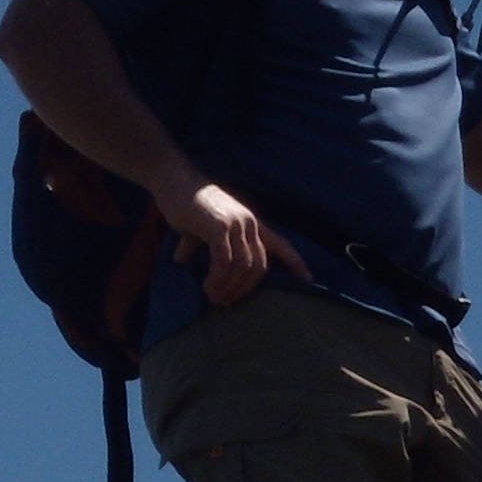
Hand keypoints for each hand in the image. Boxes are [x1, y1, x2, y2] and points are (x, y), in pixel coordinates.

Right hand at [164, 177, 309, 307]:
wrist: (173, 180)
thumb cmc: (185, 202)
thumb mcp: (199, 227)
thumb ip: (198, 244)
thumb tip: (181, 261)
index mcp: (251, 223)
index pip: (281, 244)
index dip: (295, 262)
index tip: (309, 279)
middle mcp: (249, 223)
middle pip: (259, 266)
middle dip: (245, 289)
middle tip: (226, 302)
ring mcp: (236, 224)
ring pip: (243, 267)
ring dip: (229, 288)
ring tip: (215, 298)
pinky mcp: (219, 227)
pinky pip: (225, 262)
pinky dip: (218, 279)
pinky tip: (209, 286)